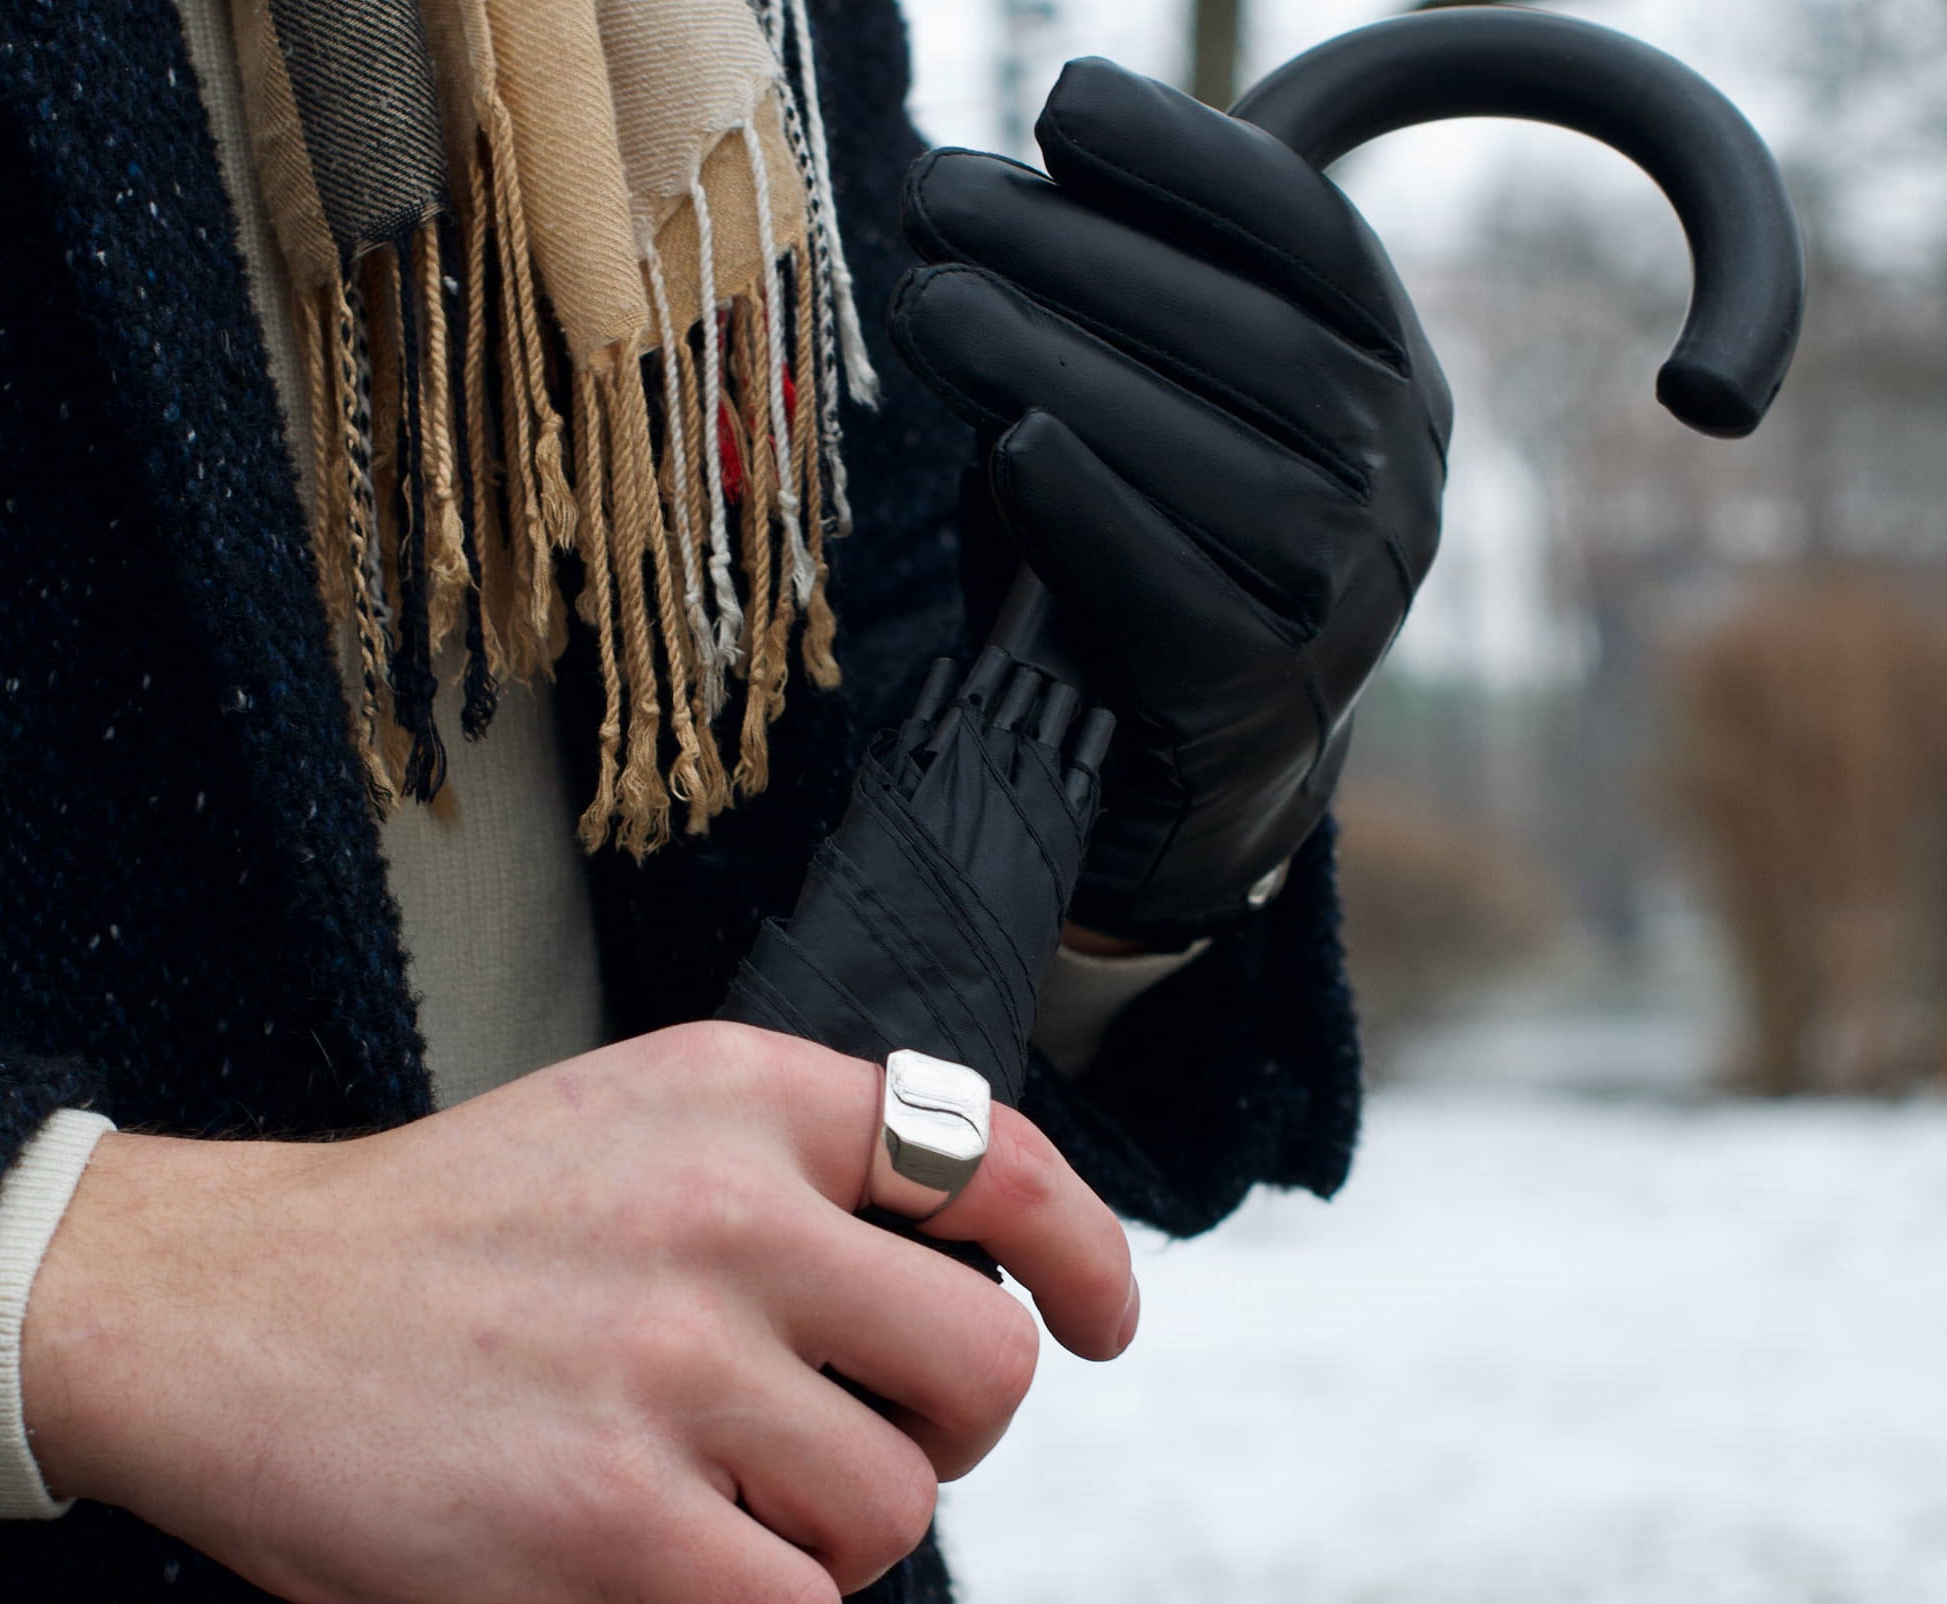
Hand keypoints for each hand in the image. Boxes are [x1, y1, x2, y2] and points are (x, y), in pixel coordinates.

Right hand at [19, 1024, 1134, 1603]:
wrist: (219, 1306)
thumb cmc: (439, 1231)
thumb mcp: (629, 1118)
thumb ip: (789, 1167)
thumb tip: (957, 1273)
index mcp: (743, 1097)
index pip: (994, 1161)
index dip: (1083, 1254)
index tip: (1100, 1322)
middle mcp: (726, 1214)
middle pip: (984, 1365)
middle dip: (953, 1431)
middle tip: (873, 1442)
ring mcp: (672, 1362)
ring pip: (899, 1507)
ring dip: (846, 1541)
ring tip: (751, 1517)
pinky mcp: (607, 1508)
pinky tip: (712, 1600)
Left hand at [890, 58, 1452, 944]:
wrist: (1201, 778)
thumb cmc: (1161, 561)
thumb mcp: (1179, 421)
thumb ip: (1129, 322)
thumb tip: (997, 198)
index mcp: (1389, 381)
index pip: (1309, 239)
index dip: (1187, 160)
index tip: (1061, 102)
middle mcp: (1396, 479)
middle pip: (1243, 335)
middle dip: (1075, 252)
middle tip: (936, 203)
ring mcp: (1342, 595)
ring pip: (1199, 452)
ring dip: (1049, 361)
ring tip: (930, 305)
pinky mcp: (1257, 695)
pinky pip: (1165, 589)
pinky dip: (1084, 509)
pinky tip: (1010, 444)